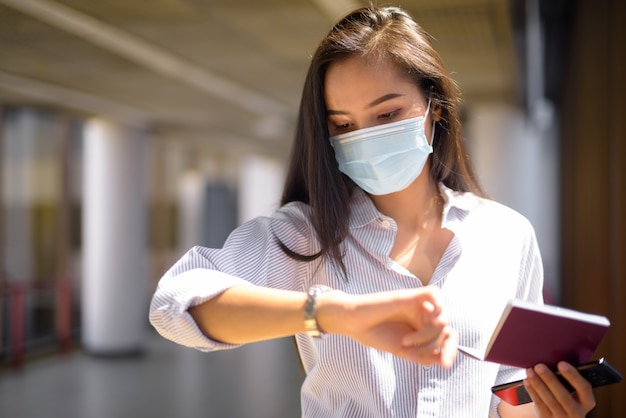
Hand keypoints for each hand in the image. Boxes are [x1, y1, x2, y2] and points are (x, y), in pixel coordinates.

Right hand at [323, 286, 456, 367]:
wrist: (354, 323)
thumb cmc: (375, 335)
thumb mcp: (403, 351)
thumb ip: (424, 355)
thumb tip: (445, 359)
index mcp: (422, 329)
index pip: (447, 337)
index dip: (451, 351)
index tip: (445, 365)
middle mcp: (422, 316)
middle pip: (447, 329)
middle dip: (439, 345)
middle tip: (416, 354)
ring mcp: (417, 305)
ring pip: (442, 317)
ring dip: (428, 335)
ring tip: (406, 341)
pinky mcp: (410, 295)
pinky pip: (434, 293)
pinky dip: (437, 306)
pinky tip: (425, 318)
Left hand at [524, 362, 595, 416]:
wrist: (560, 417)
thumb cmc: (567, 397)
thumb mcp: (573, 391)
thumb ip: (568, 380)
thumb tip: (553, 360)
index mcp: (587, 402)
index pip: (584, 389)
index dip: (573, 376)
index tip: (561, 363)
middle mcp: (577, 412)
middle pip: (564, 396)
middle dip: (550, 380)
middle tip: (539, 366)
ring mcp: (562, 417)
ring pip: (550, 401)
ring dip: (538, 384)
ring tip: (530, 371)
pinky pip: (539, 404)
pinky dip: (532, 391)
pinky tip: (527, 381)